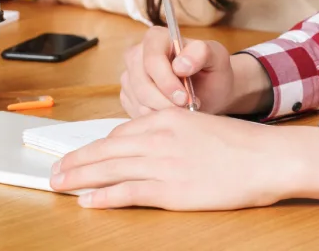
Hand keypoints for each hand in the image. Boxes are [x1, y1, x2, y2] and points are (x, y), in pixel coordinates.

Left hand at [49, 108, 318, 208]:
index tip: (81, 155)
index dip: (96, 146)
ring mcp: (163, 164)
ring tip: (59, 184)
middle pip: (106, 149)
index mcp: (167, 118)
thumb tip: (150, 146)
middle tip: (54, 171)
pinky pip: (128, 193)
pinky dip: (104, 197)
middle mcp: (159, 138)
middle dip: (77, 161)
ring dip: (79, 177)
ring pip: (109, 169)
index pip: (121, 132)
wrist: (265, 158)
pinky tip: (88, 201)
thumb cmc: (240, 145)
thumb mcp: (200, 126)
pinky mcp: (170, 190)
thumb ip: (172, 133)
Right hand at [120, 26, 250, 116]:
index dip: (166, 81)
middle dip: (165, 101)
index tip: (184, 97)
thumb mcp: (217, 57)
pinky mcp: (129, 95)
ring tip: (184, 109)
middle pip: (141, 83)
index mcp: (156, 37)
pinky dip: (156, 117)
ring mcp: (130, 76)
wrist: (211, 90)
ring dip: (162, 111)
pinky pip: (136, 112)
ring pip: (138, 101)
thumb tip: (180, 64)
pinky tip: (172, 113)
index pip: (152, 60)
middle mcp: (138, 54)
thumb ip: (202, 53)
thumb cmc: (212, 70)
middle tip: (187, 107)